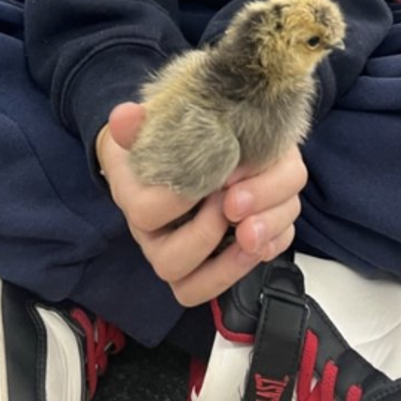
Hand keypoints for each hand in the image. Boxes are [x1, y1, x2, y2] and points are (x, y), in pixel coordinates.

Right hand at [96, 103, 305, 306]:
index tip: (213, 169)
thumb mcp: (155, 126)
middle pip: (171, 263)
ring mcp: (186, 257)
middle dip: (209, 233)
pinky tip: (275, 224)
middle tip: (235, 198)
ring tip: (257, 223)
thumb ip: (138, 123)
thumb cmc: (172, 141)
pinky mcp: (220, 261)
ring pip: (199, 284)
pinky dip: (263, 253)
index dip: (182, 196)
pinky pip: (234, 278)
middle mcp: (157, 239)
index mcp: (137, 200)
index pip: (147, 212)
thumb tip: (125, 115)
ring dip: (236, 257)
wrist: (189, 148)